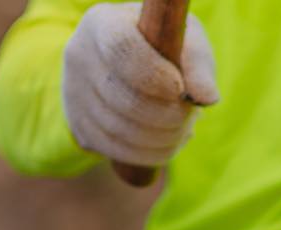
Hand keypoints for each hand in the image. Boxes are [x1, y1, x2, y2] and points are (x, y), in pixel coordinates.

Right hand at [62, 2, 219, 166]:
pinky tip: (165, 145)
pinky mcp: (78, 124)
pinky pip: (114, 149)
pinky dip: (146, 154)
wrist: (123, 68)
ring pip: (119, 129)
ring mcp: (73, 92)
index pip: (121, 48)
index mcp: (103, 23)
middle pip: (122, 97)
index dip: (153, 74)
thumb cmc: (162, 48)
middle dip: (166, 116)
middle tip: (189, 117)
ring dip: (161, 139)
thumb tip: (207, 98)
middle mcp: (79, 54)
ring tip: (183, 130)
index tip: (179, 89)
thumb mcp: (183, 41)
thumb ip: (198, 64)